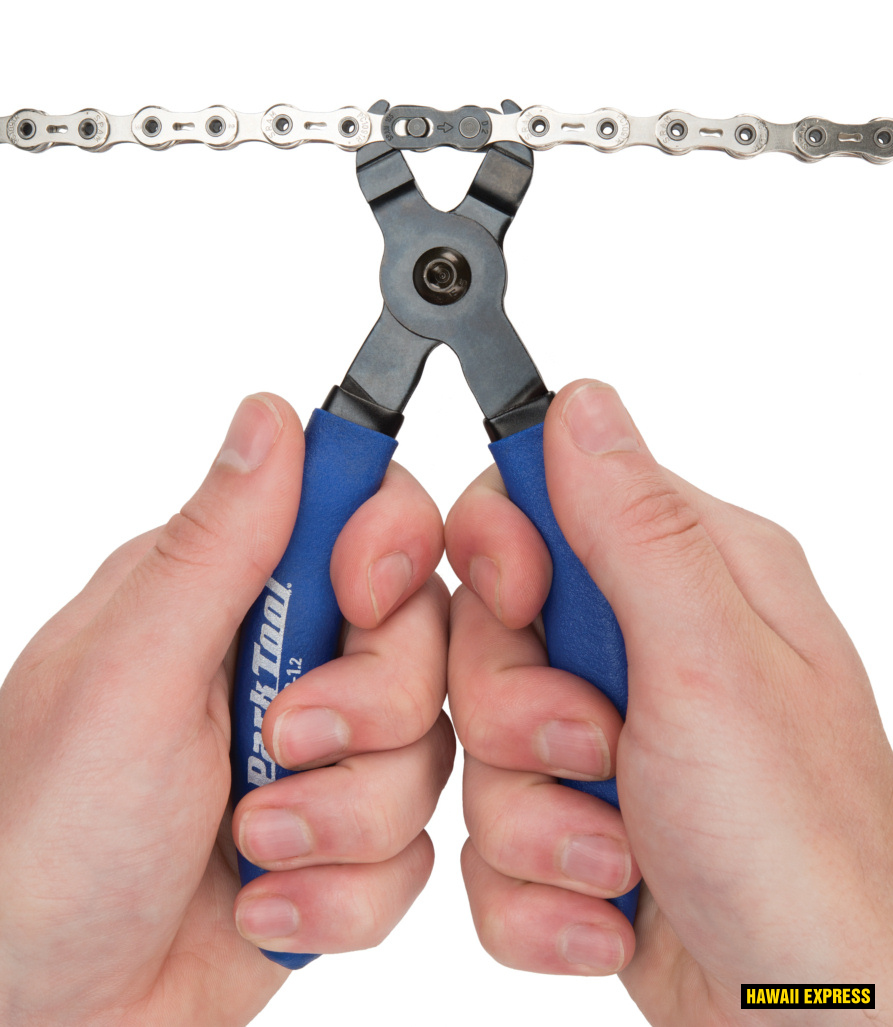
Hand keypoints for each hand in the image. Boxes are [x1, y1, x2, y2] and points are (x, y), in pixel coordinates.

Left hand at [0, 394, 452, 1026]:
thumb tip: (268, 413)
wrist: (44, 1015)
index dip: (390, 546)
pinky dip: (344, 889)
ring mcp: (324, 754)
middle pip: (421, 637)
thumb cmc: (45, 841)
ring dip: (346, 816)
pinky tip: (266, 902)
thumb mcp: (127, 675)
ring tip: (253, 846)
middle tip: (281, 745)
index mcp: (230, 592)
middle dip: (368, 709)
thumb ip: (215, 545)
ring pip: (431, 750)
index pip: (365, 516)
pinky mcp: (345, 839)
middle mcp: (288, 661)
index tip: (360, 599)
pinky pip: (413, 848)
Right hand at [445, 380, 892, 1023]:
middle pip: (487, 633)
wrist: (810, 1020)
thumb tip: (582, 402)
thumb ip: (634, 527)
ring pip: (477, 744)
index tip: (521, 604)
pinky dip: (535, 886)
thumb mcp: (711, 667)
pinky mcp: (574, 820)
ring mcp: (605, 738)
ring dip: (532, 819)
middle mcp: (643, 648)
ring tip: (616, 855)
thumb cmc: (801, 851)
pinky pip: (488, 832)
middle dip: (517, 714)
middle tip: (593, 755)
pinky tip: (610, 906)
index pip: (536, 502)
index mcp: (688, 577)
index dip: (499, 550)